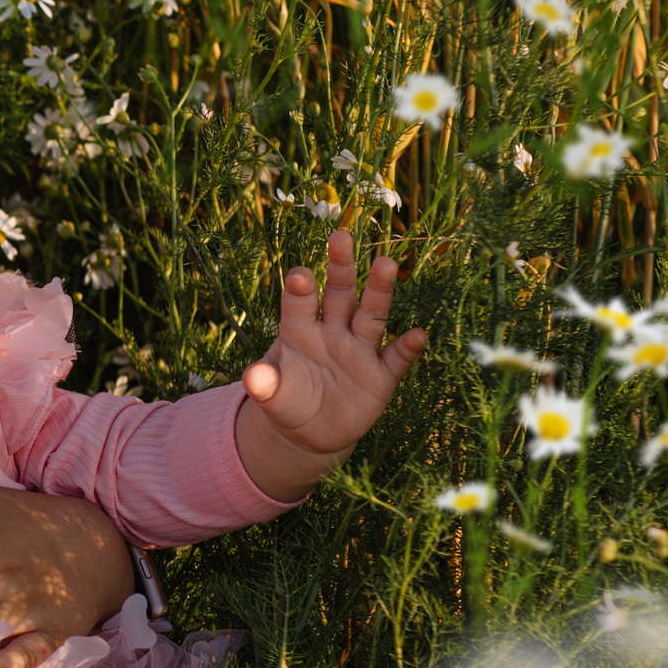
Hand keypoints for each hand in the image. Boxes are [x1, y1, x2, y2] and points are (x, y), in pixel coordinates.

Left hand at [236, 228, 427, 502]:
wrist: (312, 431)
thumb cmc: (288, 401)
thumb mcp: (272, 396)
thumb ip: (264, 385)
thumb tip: (251, 379)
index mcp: (300, 330)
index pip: (299, 303)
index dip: (300, 289)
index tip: (299, 274)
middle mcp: (333, 331)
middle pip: (339, 293)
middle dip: (340, 267)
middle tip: (340, 236)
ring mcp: (359, 350)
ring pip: (371, 314)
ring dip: (379, 290)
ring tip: (386, 264)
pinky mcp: (381, 375)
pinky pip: (397, 358)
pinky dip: (407, 347)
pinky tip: (417, 334)